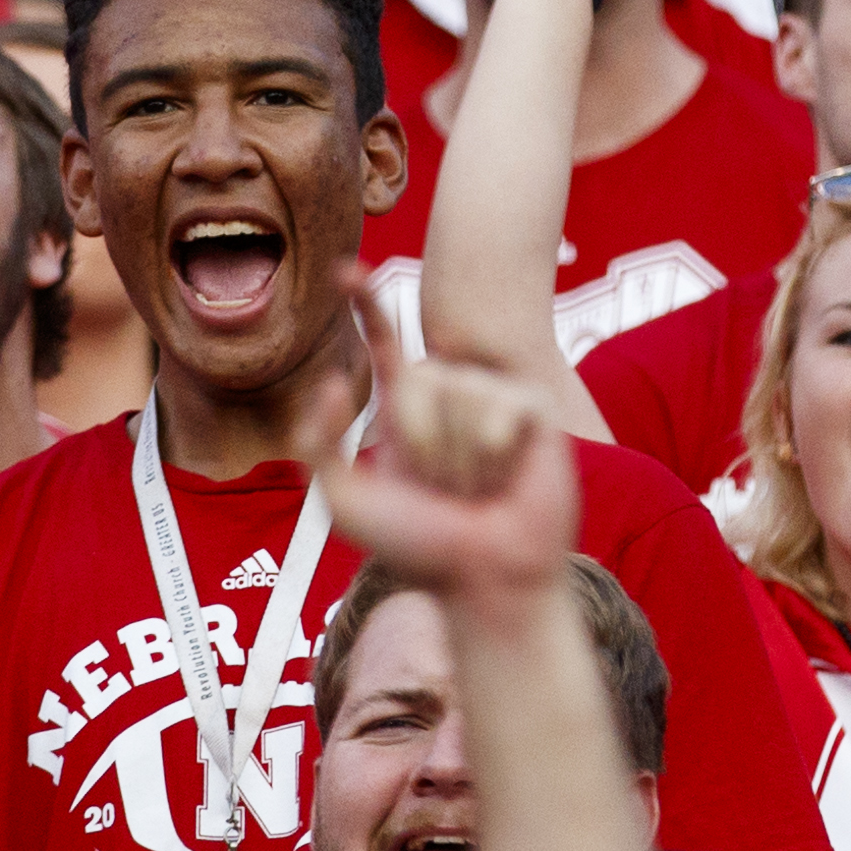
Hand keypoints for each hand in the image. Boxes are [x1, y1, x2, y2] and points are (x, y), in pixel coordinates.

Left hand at [310, 331, 581, 627]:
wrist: (483, 580)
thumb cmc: (418, 549)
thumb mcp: (344, 501)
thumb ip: (316, 442)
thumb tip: (336, 381)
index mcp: (402, 410)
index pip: (382, 344)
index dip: (366, 304)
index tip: (346, 270)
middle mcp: (447, 396)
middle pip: (417, 377)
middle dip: (421, 441)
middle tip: (443, 491)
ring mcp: (491, 398)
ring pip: (460, 392)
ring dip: (460, 456)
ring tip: (476, 489)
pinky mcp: (533, 410)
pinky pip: (502, 405)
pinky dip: (496, 450)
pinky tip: (507, 476)